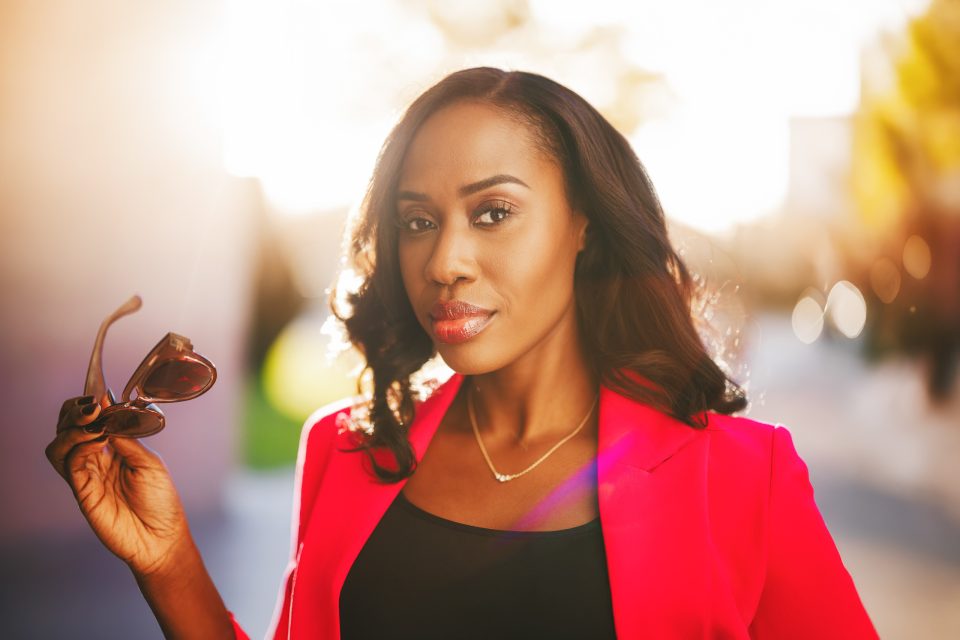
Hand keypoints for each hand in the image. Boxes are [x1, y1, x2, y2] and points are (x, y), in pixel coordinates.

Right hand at [45, 396, 190, 576]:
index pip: (91, 421)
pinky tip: (95, 440)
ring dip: (72, 427)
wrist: (161, 537)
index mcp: (115, 448)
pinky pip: (69, 464)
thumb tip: (110, 413)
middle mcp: (97, 459)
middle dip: (75, 412)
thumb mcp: (150, 463)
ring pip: (60, 444)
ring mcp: (87, 475)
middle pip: (69, 428)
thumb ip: (128, 439)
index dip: (90, 405)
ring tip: (92, 421)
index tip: (97, 393)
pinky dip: (78, 446)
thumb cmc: (161, 501)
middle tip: (91, 406)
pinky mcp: (82, 491)